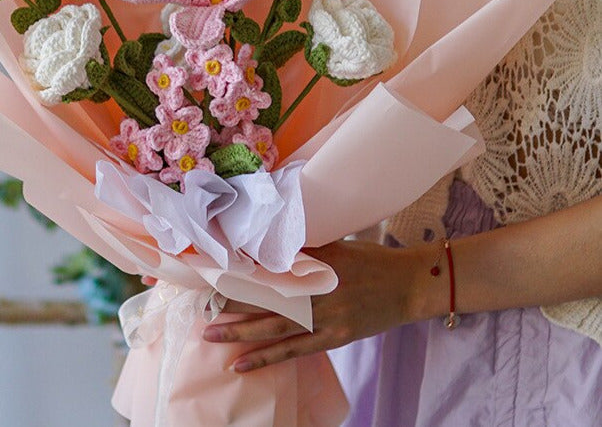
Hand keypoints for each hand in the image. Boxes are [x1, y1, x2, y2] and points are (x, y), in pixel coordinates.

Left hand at [202, 239, 427, 371]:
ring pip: (273, 327)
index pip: (267, 266)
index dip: (238, 272)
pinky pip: (293, 351)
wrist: (408, 284)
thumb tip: (269, 244)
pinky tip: (242, 365)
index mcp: (314, 262)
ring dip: (239, 332)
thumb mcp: (337, 243)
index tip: (211, 272)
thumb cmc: (371, 259)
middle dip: (229, 301)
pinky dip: (266, 358)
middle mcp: (315, 290)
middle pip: (264, 297)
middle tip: (199, 305)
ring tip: (210, 335)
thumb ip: (305, 247)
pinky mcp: (332, 339)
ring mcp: (324, 317)